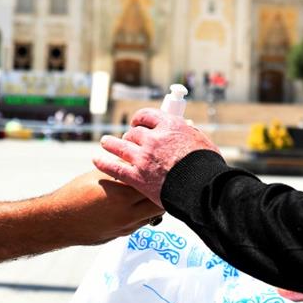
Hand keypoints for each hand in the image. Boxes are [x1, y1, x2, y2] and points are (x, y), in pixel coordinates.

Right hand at [52, 170, 162, 244]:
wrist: (58, 221)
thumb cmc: (75, 194)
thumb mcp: (98, 175)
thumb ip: (119, 168)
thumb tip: (135, 156)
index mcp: (121, 195)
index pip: (150, 184)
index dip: (157, 174)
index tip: (160, 165)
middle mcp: (127, 214)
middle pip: (158, 202)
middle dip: (161, 190)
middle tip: (162, 178)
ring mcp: (126, 227)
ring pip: (153, 214)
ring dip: (154, 202)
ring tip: (151, 188)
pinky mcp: (122, 234)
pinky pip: (142, 222)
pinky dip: (144, 211)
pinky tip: (138, 202)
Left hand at [93, 108, 220, 205]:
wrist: (202, 187)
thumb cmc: (206, 166)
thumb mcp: (201, 141)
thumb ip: (188, 134)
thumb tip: (185, 128)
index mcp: (169, 127)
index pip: (148, 116)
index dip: (140, 119)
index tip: (138, 122)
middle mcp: (153, 139)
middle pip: (133, 133)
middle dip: (129, 135)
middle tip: (126, 139)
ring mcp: (143, 158)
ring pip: (120, 147)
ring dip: (110, 144)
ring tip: (105, 142)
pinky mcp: (137, 177)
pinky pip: (115, 168)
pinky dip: (103, 163)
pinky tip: (96, 160)